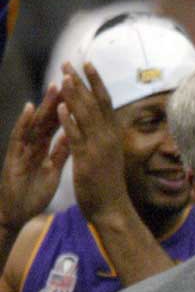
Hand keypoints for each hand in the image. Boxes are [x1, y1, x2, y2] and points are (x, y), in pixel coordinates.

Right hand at [0, 87, 68, 232]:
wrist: (15, 213)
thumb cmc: (33, 192)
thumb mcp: (53, 170)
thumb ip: (61, 152)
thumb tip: (74, 136)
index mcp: (45, 147)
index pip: (60, 123)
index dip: (71, 108)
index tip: (84, 92)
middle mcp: (33, 144)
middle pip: (49, 118)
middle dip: (60, 99)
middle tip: (72, 77)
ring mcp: (22, 149)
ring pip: (36, 123)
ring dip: (45, 104)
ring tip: (55, 85)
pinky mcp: (13, 157)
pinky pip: (19, 137)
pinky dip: (24, 122)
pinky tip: (30, 108)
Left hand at [58, 63, 134, 224]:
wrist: (112, 207)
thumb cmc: (109, 183)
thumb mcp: (109, 155)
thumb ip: (104, 137)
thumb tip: (103, 123)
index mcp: (113, 135)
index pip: (105, 102)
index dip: (96, 82)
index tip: (87, 64)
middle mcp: (109, 137)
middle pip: (95, 103)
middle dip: (82, 82)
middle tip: (69, 63)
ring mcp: (99, 148)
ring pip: (86, 116)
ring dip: (75, 96)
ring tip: (63, 77)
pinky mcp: (88, 160)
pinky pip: (77, 137)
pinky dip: (69, 121)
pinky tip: (60, 108)